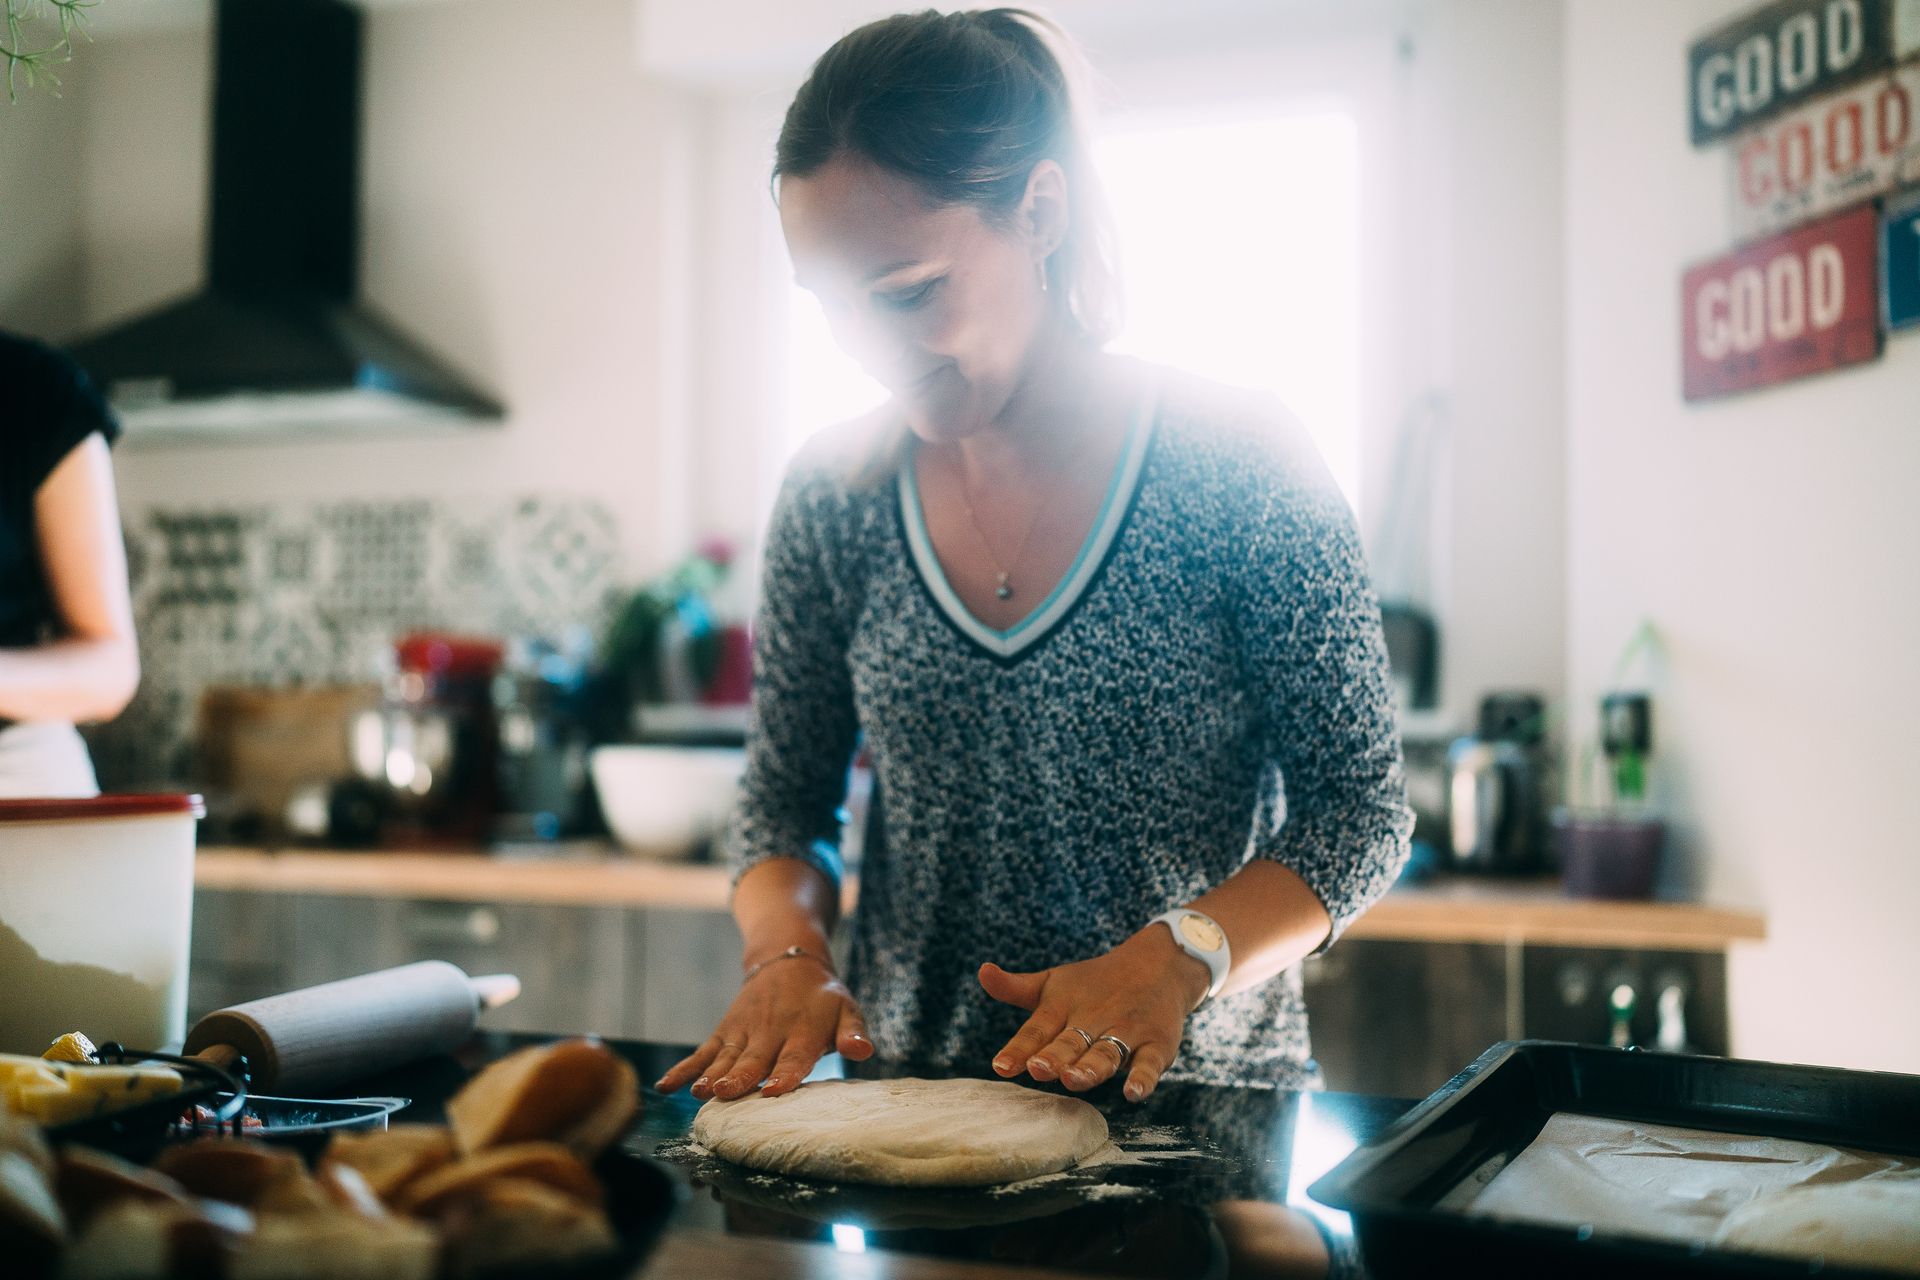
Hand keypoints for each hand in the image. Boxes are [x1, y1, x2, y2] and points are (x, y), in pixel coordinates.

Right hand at [654, 949, 871, 1100]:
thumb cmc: (823, 999)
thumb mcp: (846, 1009)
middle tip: (725, 1093)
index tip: (775, 1090)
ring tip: (698, 1092)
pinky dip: (684, 1069)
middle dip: (740, 1077)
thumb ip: (853, 1032)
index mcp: (803, 1031)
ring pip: (725, 1057)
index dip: (786, 1074)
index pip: (795, 1056)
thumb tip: (863, 1051)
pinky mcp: (724, 1033)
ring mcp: (743, 1033)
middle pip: (754, 1059)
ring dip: (710, 1074)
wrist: (789, 961)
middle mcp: (770, 1032)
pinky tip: (665, 1087)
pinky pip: (702, 1052)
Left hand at [979, 926, 1210, 1102]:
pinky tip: (1133, 1093)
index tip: (1001, 1066)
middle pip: (1071, 1042)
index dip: (1019, 1047)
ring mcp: (1126, 1032)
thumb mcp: (1054, 982)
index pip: (1037, 1028)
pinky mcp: (1156, 1044)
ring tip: (1074, 1079)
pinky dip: (1143, 1077)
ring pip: (1106, 1053)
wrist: (1159, 965)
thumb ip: (1015, 988)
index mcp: (1064, 1006)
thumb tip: (981, 971)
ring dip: (1091, 1067)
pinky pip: (1150, 1063)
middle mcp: (1094, 1019)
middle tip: (1038, 1069)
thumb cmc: (1095, 983)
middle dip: (1054, 1056)